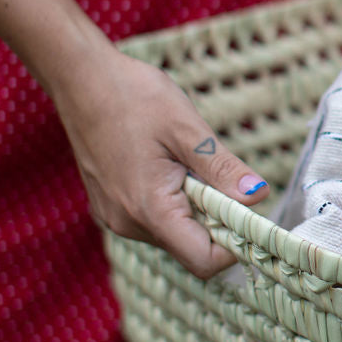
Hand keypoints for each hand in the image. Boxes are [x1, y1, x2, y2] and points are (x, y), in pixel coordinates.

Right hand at [51, 44, 270, 278]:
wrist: (81, 79)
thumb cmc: (133, 96)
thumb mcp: (187, 129)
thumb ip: (223, 168)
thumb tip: (259, 196)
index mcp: (150, 209)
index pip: (204, 262)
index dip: (235, 245)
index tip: (250, 212)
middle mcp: (128, 224)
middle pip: (191, 248)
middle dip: (216, 220)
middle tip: (216, 174)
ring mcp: (115, 217)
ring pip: (173, 233)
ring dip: (194, 207)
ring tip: (185, 162)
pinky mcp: (110, 207)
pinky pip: (153, 219)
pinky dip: (172, 201)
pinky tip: (166, 164)